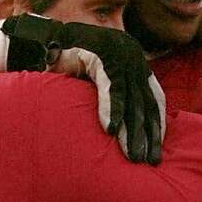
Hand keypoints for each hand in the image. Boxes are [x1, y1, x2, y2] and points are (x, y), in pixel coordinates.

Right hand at [1, 15, 164, 164]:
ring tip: (133, 154)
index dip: (157, 122)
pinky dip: (112, 110)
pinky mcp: (101, 56)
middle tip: (150, 161)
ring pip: (131, 99)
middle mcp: (132, 55)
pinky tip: (110, 131)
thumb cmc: (69, 64)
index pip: (154, 95)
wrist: (43, 40)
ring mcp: (118, 53)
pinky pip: (111, 88)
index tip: (157, 147)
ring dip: (131, 130)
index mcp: (135, 60)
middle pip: (146, 101)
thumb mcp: (99, 79)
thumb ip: (116, 95)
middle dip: (148, 133)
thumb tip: (126, 127)